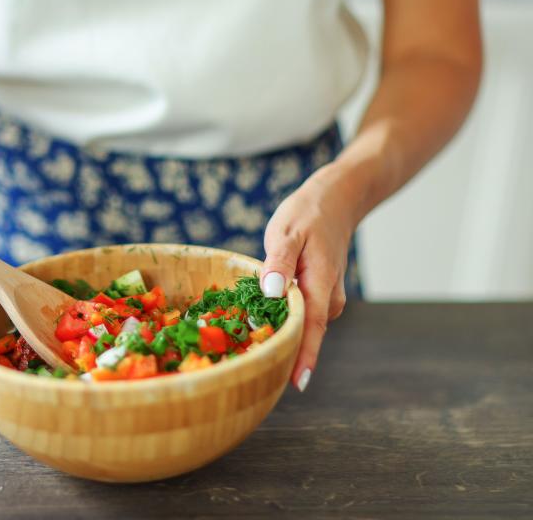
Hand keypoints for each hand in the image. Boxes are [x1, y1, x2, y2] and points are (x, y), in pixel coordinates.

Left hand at [260, 164, 359, 391]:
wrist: (338, 201)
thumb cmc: (308, 214)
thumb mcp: (287, 232)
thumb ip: (279, 263)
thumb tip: (272, 293)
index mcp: (320, 285)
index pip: (311, 329)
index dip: (303, 357)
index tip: (295, 384)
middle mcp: (327, 299)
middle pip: (304, 334)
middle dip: (281, 353)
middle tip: (250, 373)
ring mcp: (325, 299)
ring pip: (301, 325)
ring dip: (279, 336)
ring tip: (246, 353)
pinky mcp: (318, 296)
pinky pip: (300, 315)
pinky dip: (281, 321)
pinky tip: (258, 326)